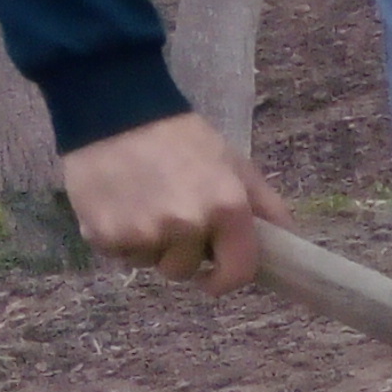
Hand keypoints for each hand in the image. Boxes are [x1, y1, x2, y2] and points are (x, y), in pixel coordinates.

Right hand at [57, 111, 289, 292]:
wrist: (113, 114)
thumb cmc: (179, 138)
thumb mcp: (234, 164)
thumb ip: (263, 205)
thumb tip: (287, 240)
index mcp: (226, 208)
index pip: (237, 272)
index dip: (226, 278)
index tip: (214, 272)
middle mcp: (187, 226)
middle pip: (184, 270)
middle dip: (179, 252)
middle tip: (170, 216)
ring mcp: (143, 234)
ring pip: (149, 263)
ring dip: (148, 245)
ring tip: (141, 204)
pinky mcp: (104, 237)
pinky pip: (119, 254)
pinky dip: (118, 237)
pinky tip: (118, 204)